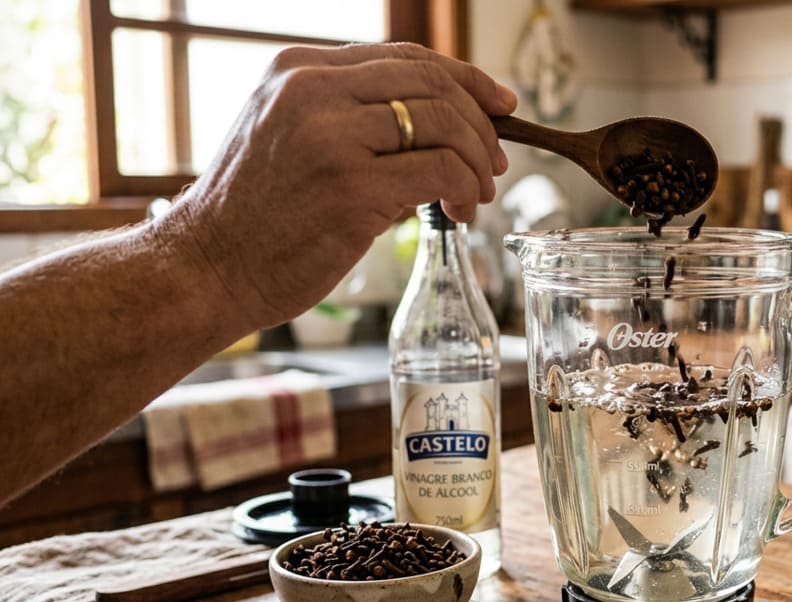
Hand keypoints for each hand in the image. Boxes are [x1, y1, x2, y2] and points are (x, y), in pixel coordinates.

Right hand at [163, 43, 516, 328]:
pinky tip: (458, 214)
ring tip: (476, 195)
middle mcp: (313, 90)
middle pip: (434, 83)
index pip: (406, 57)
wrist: (206, 269)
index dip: (465, 78)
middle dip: (481, 124)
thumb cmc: (255, 216)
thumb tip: (441, 125)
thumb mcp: (289, 137)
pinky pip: (442, 170)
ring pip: (446, 123)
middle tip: (495, 163)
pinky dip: (464, 189)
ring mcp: (333, 136)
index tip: (500, 104)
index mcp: (298, 68)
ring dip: (478, 161)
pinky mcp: (353, 186)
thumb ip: (350, 117)